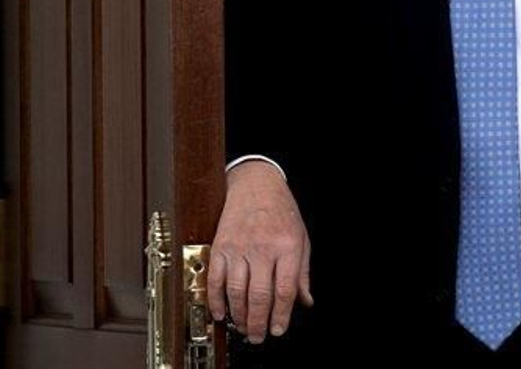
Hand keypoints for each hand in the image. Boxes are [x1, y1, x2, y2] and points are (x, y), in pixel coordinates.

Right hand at [207, 160, 312, 343]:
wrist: (255, 183)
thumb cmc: (281, 210)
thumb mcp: (302, 238)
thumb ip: (303, 272)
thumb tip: (305, 301)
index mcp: (288, 246)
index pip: (284, 290)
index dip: (281, 315)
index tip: (278, 329)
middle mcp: (263, 247)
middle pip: (259, 295)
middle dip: (258, 322)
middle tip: (258, 336)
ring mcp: (239, 247)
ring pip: (236, 291)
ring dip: (239, 315)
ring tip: (243, 327)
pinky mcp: (220, 246)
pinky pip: (215, 279)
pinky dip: (216, 300)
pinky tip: (222, 312)